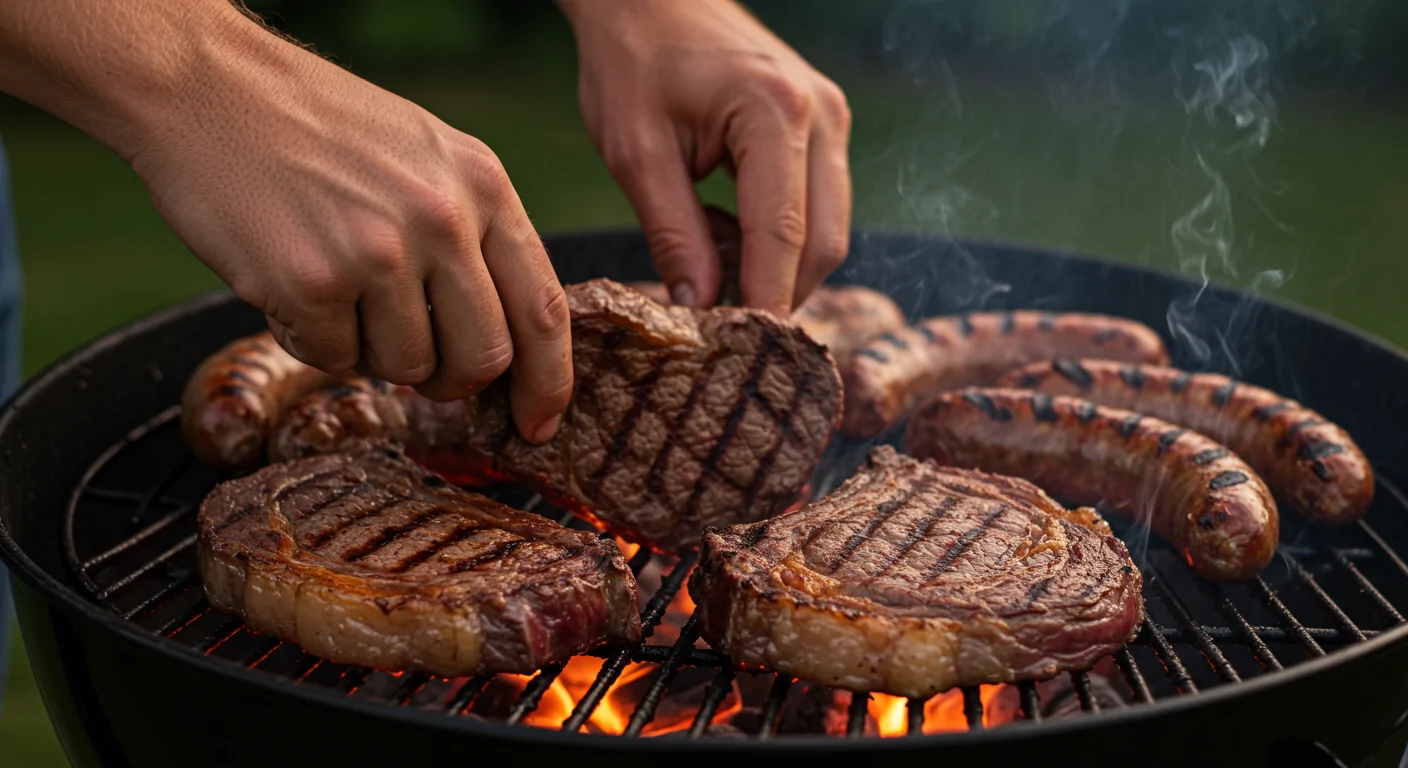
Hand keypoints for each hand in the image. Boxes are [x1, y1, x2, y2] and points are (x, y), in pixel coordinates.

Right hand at [129, 9, 571, 442]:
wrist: (207, 89)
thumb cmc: (319, 127)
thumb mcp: (429, 156)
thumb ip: (475, 234)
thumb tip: (507, 339)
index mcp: (483, 185)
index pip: (544, 308)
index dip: (548, 382)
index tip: (537, 423)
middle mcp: (443, 219)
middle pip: (483, 357)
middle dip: (452, 381)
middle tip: (418, 366)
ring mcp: (380, 253)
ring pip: (407, 367)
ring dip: (371, 351)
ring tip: (338, 290)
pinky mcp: (313, 283)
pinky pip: (334, 359)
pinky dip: (312, 339)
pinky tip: (294, 282)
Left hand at [560, 0, 852, 316]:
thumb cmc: (634, 60)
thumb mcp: (636, 153)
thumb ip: (673, 234)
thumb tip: (701, 308)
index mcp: (774, 112)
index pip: (783, 235)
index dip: (767, 302)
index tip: (747, 356)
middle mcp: (821, 114)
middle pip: (825, 242)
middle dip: (779, 292)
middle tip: (719, 323)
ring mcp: (832, 118)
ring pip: (831, 228)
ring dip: (779, 266)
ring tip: (709, 260)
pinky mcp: (826, 126)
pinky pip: (821, 205)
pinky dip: (781, 237)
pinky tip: (724, 230)